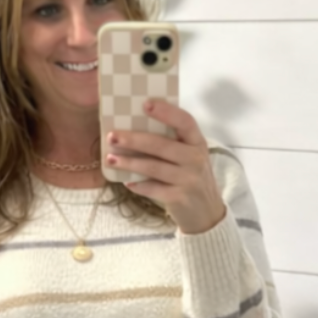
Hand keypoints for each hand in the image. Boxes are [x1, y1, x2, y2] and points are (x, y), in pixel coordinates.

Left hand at [106, 99, 226, 235]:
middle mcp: (195, 159)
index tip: (145, 104)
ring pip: (153, 167)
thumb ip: (173, 143)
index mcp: (198, 143)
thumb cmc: (193, 179)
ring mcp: (188, 180)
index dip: (166, 112)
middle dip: (134, 140)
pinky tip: (126, 181)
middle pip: (161, 145)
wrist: (207, 213)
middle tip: (113, 136)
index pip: (185, 121)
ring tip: (110, 158)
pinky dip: (138, 185)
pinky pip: (153, 189)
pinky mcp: (179, 198)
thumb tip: (136, 128)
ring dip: (129, 162)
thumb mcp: (191, 157)